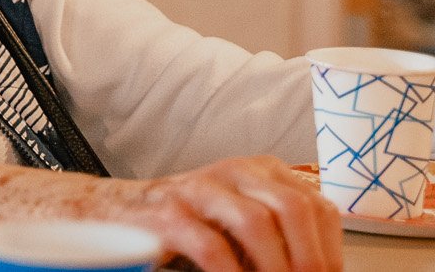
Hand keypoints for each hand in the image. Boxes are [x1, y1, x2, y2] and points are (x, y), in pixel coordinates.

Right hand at [0, 155, 341, 271]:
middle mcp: (233, 171)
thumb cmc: (177, 233)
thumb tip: (320, 270)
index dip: (331, 252)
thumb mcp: (235, 230)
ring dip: (276, 267)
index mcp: (259, 173)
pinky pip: (209, 241)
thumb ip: (273, 242)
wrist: (104, 218)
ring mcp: (196, 187)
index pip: (316, 206)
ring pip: (259, 220)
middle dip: (310, 261)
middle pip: (294, 207)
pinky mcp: (164, 211)